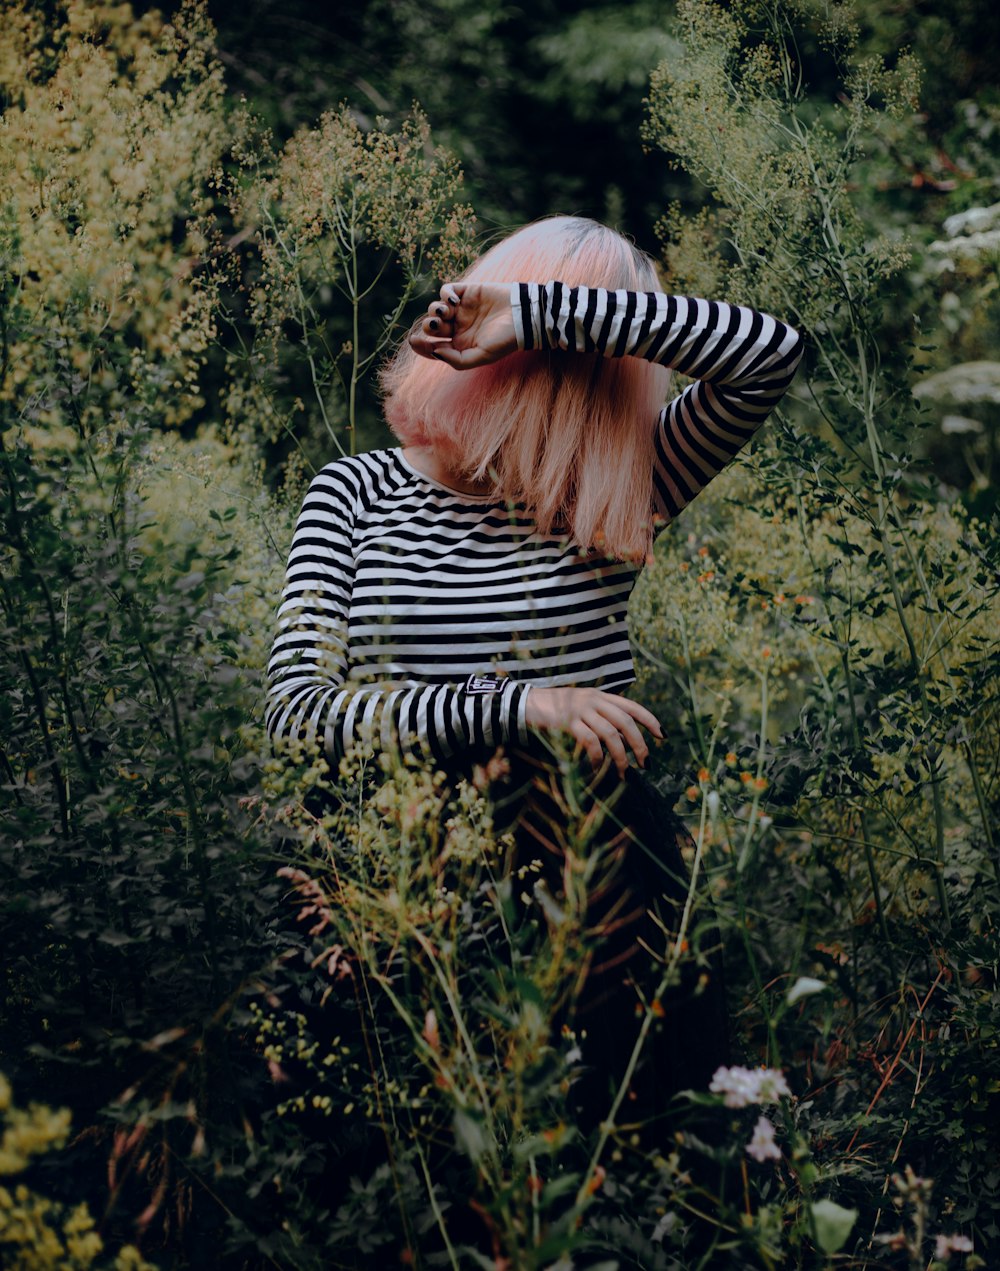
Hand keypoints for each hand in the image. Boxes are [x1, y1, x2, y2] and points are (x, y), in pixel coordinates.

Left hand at [408, 282, 516, 369]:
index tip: (414, 342)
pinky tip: (455, 301)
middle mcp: (457, 327)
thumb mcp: (481, 356)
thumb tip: (435, 351)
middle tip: (436, 325)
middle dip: (429, 326)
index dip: (420, 345)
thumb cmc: (505, 340)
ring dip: (435, 310)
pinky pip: (447, 290)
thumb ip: (457, 359)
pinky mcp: (467, 291)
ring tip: (447, 312)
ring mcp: (461, 309)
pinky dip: (445, 294)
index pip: (432, 346)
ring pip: (435, 308)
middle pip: (431, 326)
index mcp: (458, 344)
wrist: (523, 316)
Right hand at [524, 687, 662, 778]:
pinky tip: (596, 769)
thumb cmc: (554, 708)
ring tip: (623, 774)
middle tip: (645, 764)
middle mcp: (594, 700)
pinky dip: (597, 758)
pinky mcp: (568, 721)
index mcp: (600, 696)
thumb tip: (622, 739)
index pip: (632, 706)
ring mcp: (581, 710)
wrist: (525, 703)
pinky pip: (590, 741)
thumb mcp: (581, 707)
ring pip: (611, 734)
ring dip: (620, 757)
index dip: (650, 720)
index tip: (662, 736)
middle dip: (639, 745)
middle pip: (626, 722)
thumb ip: (600, 717)